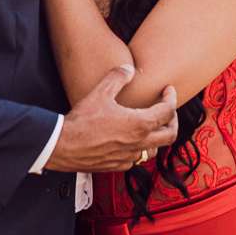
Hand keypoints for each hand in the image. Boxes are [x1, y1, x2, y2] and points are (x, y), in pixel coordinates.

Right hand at [45, 64, 177, 171]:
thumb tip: (129, 68)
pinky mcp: (116, 166)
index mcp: (139, 124)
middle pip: (170, 135)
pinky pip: (135, 160)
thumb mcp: (100, 91)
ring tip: (150, 126)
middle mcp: (138, 143)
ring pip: (154, 150)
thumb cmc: (82, 120)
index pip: (167, 111)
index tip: (168, 90)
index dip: (171, 98)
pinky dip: (138, 149)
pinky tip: (129, 141)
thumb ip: (118, 77)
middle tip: (167, 110)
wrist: (62, 145)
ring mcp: (128, 157)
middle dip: (172, 120)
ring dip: (156, 137)